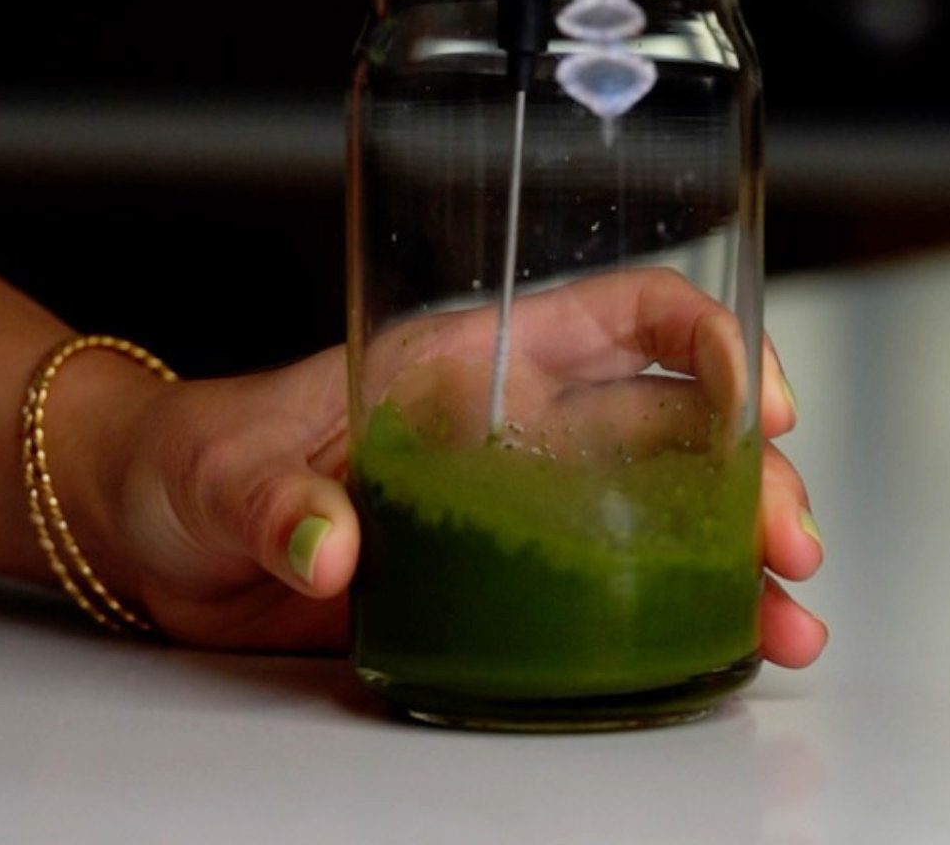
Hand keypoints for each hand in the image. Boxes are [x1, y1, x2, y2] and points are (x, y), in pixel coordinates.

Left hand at [80, 270, 825, 667]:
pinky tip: (731, 640)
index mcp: (469, 354)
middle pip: (671, 418)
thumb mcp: (223, 470)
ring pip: (665, 503)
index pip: (618, 309)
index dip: (703, 335)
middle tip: (787, 539)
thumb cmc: (194, 459)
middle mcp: (515, 419)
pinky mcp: (502, 576)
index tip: (756, 397)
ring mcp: (518, 499)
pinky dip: (683, 609)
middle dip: (750, 469)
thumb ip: (274, 501)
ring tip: (787, 610)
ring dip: (738, 547)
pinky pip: (614, 583)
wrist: (162, 537)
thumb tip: (328, 546)